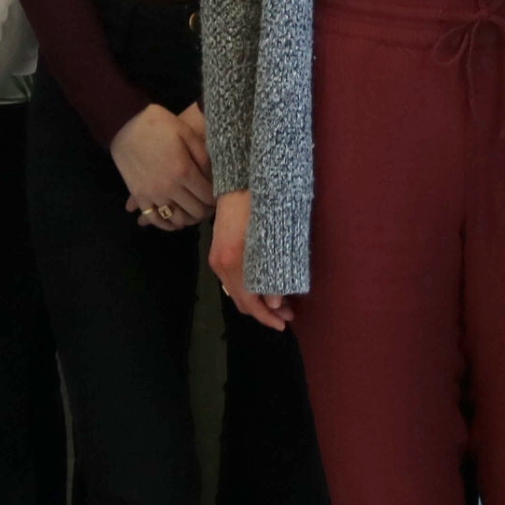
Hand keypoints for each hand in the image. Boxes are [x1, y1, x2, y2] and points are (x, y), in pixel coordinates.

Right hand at [113, 103, 215, 230]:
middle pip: (194, 212)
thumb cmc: (159, 124)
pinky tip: (174, 221)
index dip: (216, 200)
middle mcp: (169, 188)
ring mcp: (152, 194)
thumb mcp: (186, 133)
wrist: (124, 124)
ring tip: (194, 212)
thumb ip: (203, 155)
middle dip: (206, 211)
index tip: (220, 197)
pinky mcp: (139, 196)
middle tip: (209, 206)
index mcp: (184, 171)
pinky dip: (166, 224)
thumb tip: (214, 177)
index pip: (207, 197)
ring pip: (176, 219)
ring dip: (188, 219)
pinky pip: (154, 218)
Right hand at [208, 190, 291, 331]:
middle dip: (265, 311)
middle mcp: (220, 264)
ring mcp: (217, 258)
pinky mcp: (219, 252)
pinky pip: (233, 280)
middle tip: (288, 314)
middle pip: (241, 300)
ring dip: (257, 300)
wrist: (240, 180)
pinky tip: (264, 285)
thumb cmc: (261, 204)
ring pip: (237, 291)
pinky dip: (249, 288)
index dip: (267, 316)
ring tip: (280, 302)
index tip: (285, 323)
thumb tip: (276, 302)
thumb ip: (273, 271)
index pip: (249, 301)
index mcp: (233, 261)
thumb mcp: (273, 238)